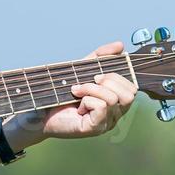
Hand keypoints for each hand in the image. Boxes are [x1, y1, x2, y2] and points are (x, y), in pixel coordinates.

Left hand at [9, 41, 138, 143]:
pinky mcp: (95, 128)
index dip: (116, 77)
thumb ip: (101, 57)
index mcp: (117, 102)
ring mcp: (107, 123)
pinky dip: (87, 100)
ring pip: (113, 98)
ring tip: (77, 93)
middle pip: (129, 94)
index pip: (132, 88)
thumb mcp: (83, 70)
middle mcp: (116, 115)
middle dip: (106, 82)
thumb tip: (120, 45)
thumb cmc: (63, 94)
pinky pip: (101, 107)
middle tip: (86, 84)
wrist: (42, 112)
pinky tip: (77, 106)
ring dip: (91, 89)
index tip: (95, 76)